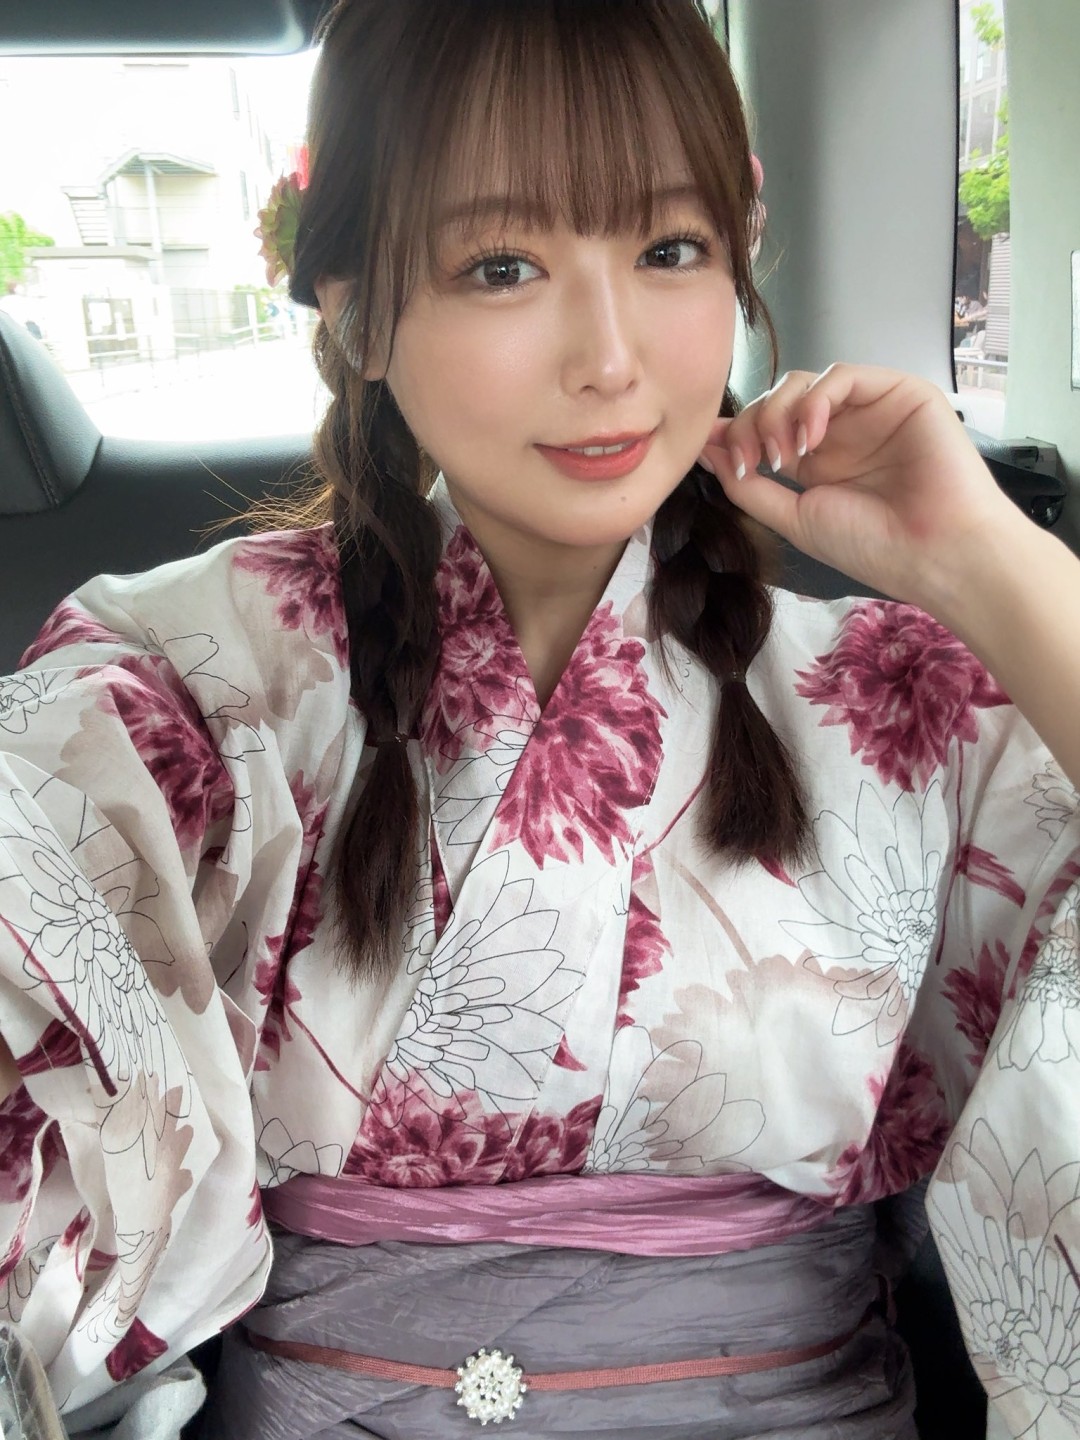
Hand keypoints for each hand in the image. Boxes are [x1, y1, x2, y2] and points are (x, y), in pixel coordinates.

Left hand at [698, 364, 1020, 611]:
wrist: (936, 553)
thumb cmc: (874, 545)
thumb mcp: (795, 518)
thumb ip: (749, 486)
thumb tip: (706, 450)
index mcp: (817, 461)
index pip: (762, 427)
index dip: (732, 432)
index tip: (709, 449)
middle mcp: (841, 431)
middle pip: (775, 401)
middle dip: (751, 426)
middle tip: (754, 463)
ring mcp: (869, 410)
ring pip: (802, 382)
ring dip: (778, 413)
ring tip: (783, 456)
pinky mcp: (898, 392)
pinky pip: (842, 375)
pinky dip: (815, 401)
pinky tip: (811, 438)